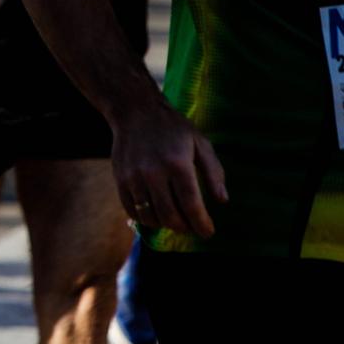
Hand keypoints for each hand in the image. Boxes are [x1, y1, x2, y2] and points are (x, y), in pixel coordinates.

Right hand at [110, 97, 227, 238]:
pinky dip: (146, 218)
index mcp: (178, 164)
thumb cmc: (173, 128)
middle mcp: (154, 173)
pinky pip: (133, 211)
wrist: (135, 111)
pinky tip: (156, 212)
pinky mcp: (120, 179)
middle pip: (170, 216)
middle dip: (185, 228)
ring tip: (175, 219)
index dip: (201, 224)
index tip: (208, 232)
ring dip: (166, 225)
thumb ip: (214, 172)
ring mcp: (134, 177)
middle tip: (192, 226)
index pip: (191, 205)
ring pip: (151, 217)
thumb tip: (222, 201)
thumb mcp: (200, 143)